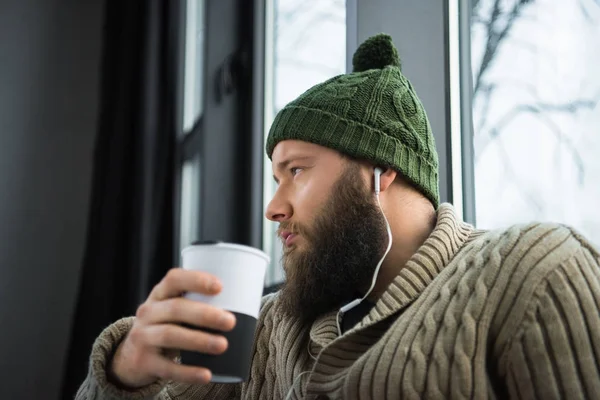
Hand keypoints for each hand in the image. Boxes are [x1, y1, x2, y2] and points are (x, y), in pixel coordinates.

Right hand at [109, 268, 236, 387]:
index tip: (220, 286)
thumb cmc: (167, 326)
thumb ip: (197, 304)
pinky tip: (207, 375)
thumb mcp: (173, 311)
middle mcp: (148, 312)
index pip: (174, 279)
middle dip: (205, 314)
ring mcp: (142, 337)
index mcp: (159, 294)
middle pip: (176, 308)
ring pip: (171, 335)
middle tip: (231, 321)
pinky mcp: (143, 362)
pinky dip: (188, 373)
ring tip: (223, 345)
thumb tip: (246, 304)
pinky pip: (167, 368)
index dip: (196, 280)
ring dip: (199, 340)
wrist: (130, 357)